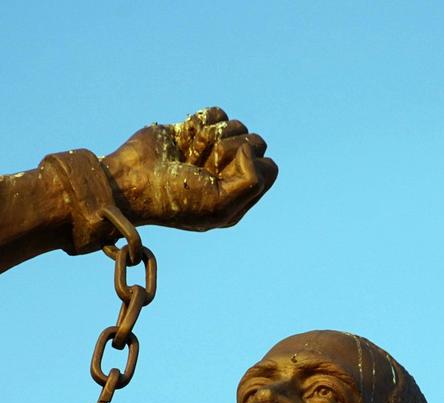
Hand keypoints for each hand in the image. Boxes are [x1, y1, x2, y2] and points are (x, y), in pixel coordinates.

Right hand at [101, 107, 277, 230]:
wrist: (132, 181)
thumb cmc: (175, 200)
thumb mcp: (220, 205)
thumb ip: (251, 182)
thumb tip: (250, 149)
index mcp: (241, 195)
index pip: (268, 168)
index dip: (249, 165)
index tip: (222, 175)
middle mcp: (231, 173)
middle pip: (255, 142)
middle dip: (228, 149)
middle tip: (203, 166)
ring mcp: (214, 150)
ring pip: (236, 125)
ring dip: (209, 138)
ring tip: (189, 157)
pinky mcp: (196, 130)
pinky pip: (216, 113)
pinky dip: (200, 123)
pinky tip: (184, 141)